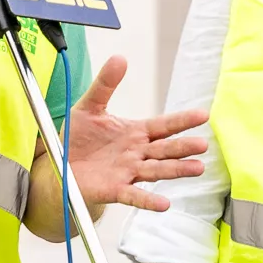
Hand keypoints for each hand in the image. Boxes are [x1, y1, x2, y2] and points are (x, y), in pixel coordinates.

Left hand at [65, 57, 207, 213]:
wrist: (60, 167)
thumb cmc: (78, 138)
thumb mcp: (89, 106)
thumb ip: (105, 84)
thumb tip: (120, 58)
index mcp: (134, 132)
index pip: (163, 126)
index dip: (182, 120)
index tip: (202, 115)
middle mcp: (137, 153)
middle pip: (165, 149)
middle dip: (184, 147)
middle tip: (203, 145)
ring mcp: (128, 172)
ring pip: (157, 171)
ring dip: (176, 170)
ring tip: (197, 168)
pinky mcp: (114, 189)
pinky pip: (134, 195)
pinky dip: (148, 200)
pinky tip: (164, 204)